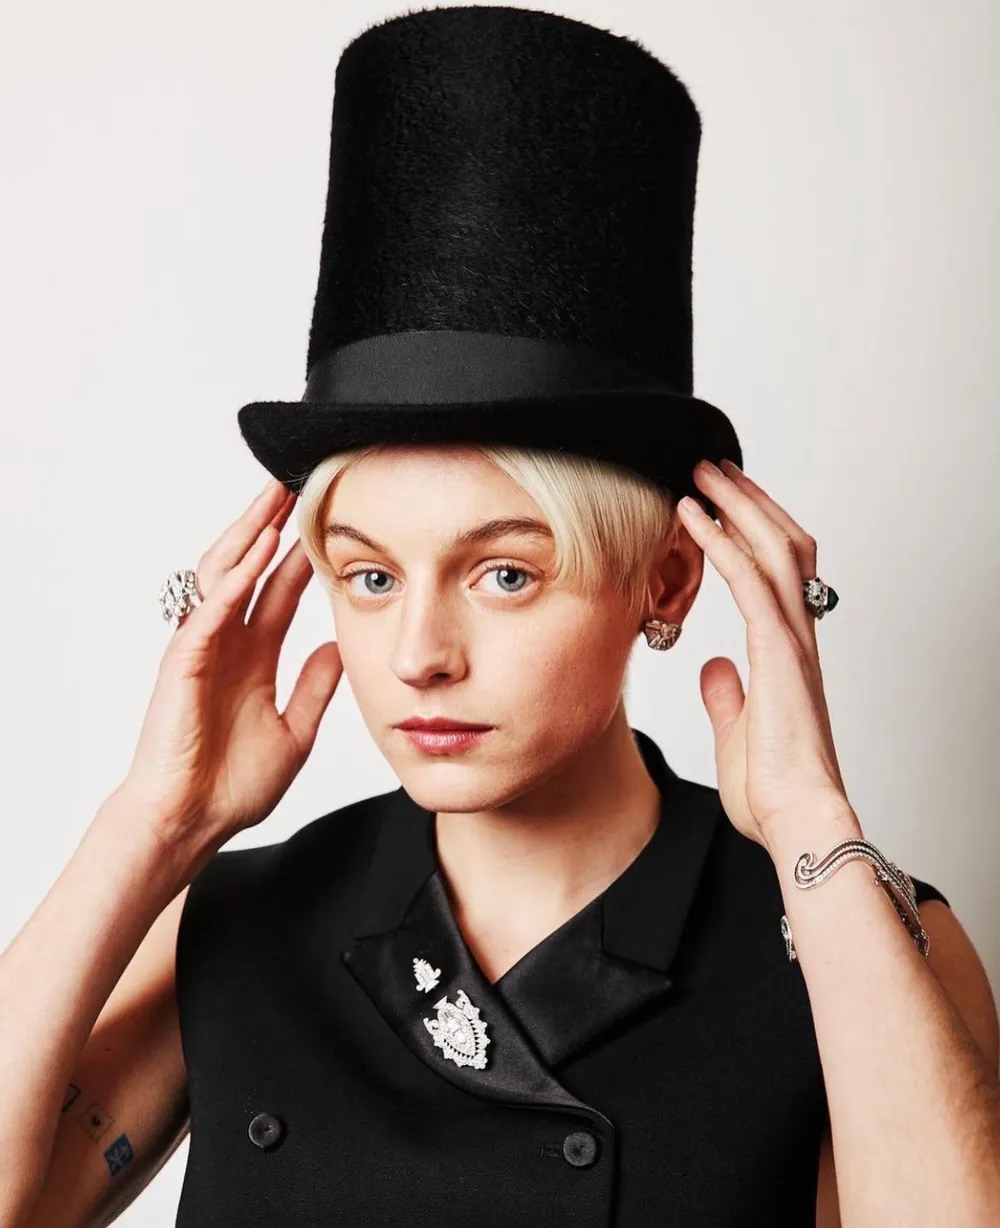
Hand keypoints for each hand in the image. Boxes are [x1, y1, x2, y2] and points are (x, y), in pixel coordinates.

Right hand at [119, 479, 342, 855]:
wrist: (193, 821)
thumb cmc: (232, 785)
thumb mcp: (295, 731)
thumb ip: (314, 688)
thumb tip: (338, 648)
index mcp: (253, 657)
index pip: (279, 593)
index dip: (299, 558)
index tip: (325, 523)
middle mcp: (227, 644)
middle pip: (248, 570)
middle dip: (269, 527)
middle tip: (294, 486)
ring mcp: (202, 649)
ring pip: (222, 577)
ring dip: (247, 537)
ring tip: (272, 500)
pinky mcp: (183, 663)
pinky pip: (208, 612)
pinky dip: (231, 582)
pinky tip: (255, 555)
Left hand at [675, 459, 851, 847]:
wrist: (796, 821)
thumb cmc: (773, 790)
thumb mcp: (738, 730)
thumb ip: (727, 694)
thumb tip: (713, 667)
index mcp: (788, 652)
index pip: (779, 571)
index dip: (755, 530)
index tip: (724, 502)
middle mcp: (797, 636)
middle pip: (783, 544)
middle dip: (749, 501)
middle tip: (714, 468)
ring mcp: (792, 641)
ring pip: (772, 548)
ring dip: (736, 503)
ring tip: (702, 472)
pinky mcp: (777, 653)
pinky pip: (748, 579)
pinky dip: (721, 539)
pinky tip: (691, 514)